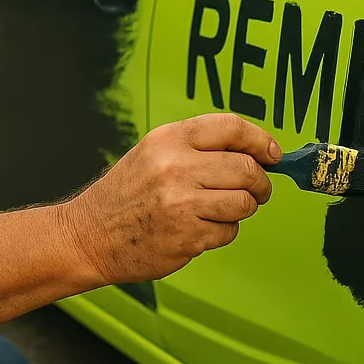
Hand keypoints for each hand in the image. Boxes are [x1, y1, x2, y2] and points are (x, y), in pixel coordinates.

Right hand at [60, 114, 280, 285]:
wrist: (90, 234)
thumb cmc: (126, 193)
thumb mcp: (153, 152)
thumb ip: (198, 147)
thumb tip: (254, 152)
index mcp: (169, 139)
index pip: (231, 128)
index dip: (261, 140)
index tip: (273, 153)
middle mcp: (176, 166)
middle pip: (247, 168)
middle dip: (261, 182)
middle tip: (257, 189)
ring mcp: (182, 203)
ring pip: (244, 202)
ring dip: (242, 208)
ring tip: (221, 209)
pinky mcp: (187, 236)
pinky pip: (228, 231)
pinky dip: (222, 231)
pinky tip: (198, 227)